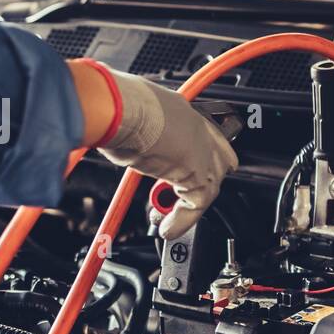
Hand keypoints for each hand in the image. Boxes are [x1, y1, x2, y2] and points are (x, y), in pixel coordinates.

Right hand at [94, 67, 237, 239]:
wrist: (120, 111)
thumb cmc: (115, 106)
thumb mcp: (129, 114)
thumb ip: (135, 130)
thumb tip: (123, 140)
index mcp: (179, 109)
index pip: (204, 135)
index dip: (200, 155)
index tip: (190, 171)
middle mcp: (195, 128)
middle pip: (218, 161)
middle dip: (201, 182)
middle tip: (179, 199)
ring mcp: (200, 150)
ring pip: (209, 185)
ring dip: (187, 206)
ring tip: (167, 220)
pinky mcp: (197, 174)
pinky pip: (196, 205)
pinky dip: (181, 221)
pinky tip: (167, 227)